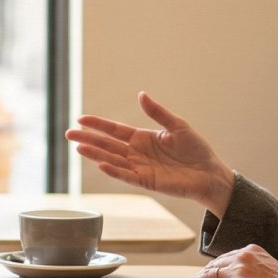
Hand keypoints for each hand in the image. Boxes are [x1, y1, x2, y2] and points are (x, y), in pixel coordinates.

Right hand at [65, 92, 235, 214]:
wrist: (209, 173)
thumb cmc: (196, 149)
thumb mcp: (177, 125)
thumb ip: (157, 113)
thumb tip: (141, 95)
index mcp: (142, 138)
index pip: (114, 130)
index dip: (98, 124)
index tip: (81, 118)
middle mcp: (137, 153)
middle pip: (108, 144)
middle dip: (89, 138)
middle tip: (69, 133)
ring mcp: (140, 168)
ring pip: (112, 159)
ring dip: (95, 154)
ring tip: (78, 147)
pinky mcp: (146, 182)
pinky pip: (126, 175)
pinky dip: (113, 170)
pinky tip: (101, 164)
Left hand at [177, 245, 277, 277]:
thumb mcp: (267, 269)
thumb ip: (249, 270)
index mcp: (251, 250)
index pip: (224, 258)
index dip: (211, 268)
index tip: (202, 274)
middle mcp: (243, 257)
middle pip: (213, 265)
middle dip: (199, 275)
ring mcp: (239, 271)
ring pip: (208, 276)